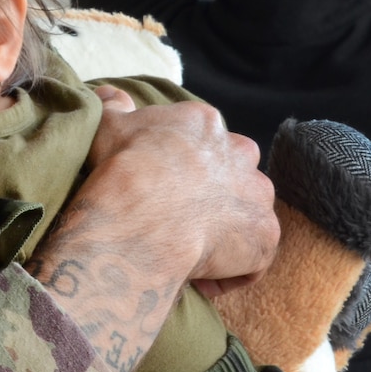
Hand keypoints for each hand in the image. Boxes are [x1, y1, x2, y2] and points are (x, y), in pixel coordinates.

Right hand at [86, 101, 277, 286]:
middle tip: (177, 218)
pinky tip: (198, 279)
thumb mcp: (106, 126)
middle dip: (212, 195)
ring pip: (246, 213)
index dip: (180, 170)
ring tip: (189, 252)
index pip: (201, 143)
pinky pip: (252, 258)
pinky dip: (230, 271)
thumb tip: (109, 93)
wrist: (141, 213)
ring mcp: (257, 194)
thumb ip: (111, 105)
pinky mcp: (265, 234)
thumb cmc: (121, 167)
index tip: (158, 191)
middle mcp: (240, 153)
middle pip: (232, 174)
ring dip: (225, 232)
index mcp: (204, 124)